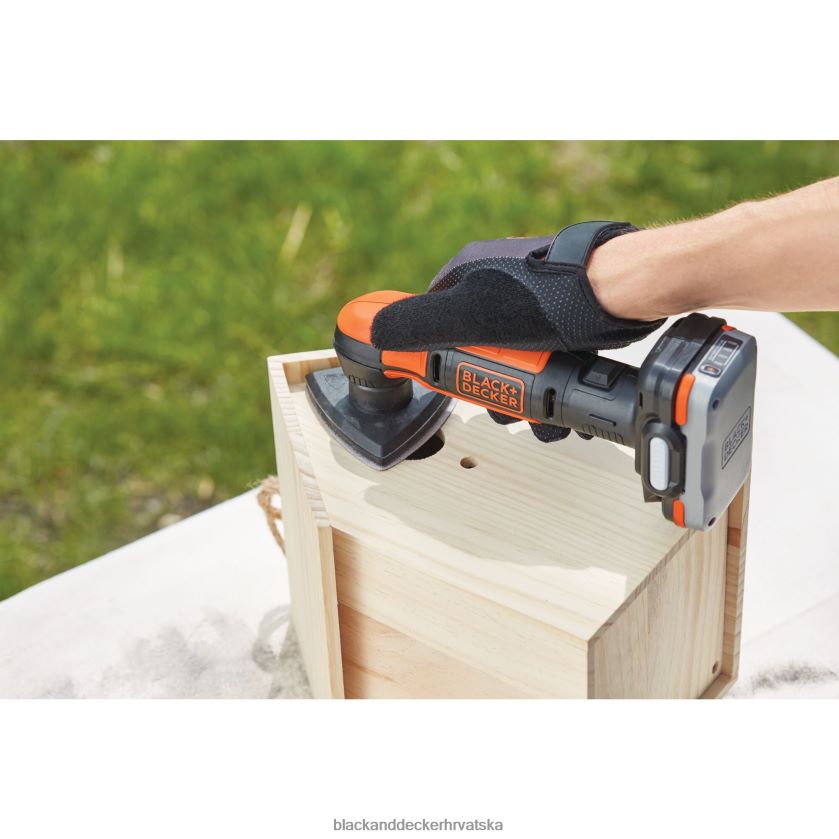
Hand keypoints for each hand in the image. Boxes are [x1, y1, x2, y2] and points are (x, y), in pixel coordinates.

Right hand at [371, 221, 665, 441]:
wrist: (618, 296)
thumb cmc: (543, 298)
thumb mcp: (466, 314)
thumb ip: (417, 324)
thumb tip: (369, 328)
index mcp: (467, 274)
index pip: (433, 322)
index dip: (436, 358)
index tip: (446, 386)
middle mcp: (498, 287)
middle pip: (476, 350)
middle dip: (488, 387)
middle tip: (502, 410)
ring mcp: (533, 305)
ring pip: (513, 362)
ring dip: (523, 397)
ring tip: (538, 417)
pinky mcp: (564, 322)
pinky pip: (544, 361)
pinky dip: (549, 386)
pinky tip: (560, 407)